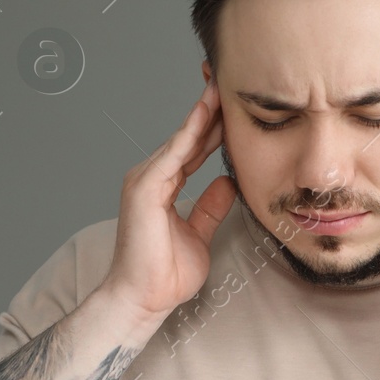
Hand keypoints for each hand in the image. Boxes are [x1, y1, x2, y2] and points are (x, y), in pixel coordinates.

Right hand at [101, 80, 235, 319]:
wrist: (144, 298)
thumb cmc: (166, 273)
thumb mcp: (200, 233)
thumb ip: (210, 206)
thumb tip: (228, 183)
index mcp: (163, 186)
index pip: (193, 148)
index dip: (214, 126)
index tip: (236, 105)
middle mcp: (152, 177)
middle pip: (187, 137)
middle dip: (210, 110)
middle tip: (231, 81)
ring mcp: (145, 180)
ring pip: (182, 139)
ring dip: (203, 113)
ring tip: (223, 87)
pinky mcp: (145, 188)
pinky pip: (174, 155)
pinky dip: (190, 133)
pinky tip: (206, 114)